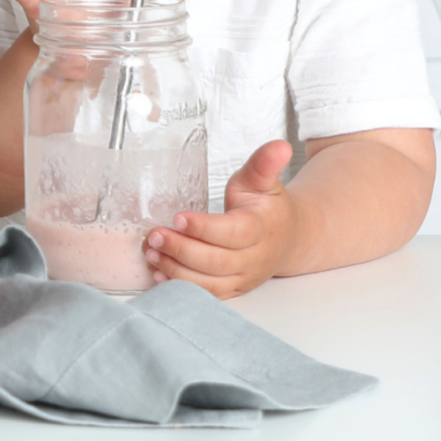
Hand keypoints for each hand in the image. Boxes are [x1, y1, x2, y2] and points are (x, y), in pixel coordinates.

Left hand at [143, 140, 297, 298]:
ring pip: (209, 283)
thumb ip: (264, 164)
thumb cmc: (268, 207)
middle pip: (215, 262)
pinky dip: (182, 286)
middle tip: (154, 235)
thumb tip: (280, 146)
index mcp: (261, 228)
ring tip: (151, 251)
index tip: (178, 217)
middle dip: (181, 250)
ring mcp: (244, 277)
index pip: (232, 233)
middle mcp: (254, 258)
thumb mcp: (264, 181)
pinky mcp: (234, 289)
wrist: (289, 238)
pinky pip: (207, 294)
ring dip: (176, 270)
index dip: (204, 228)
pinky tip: (159, 272)